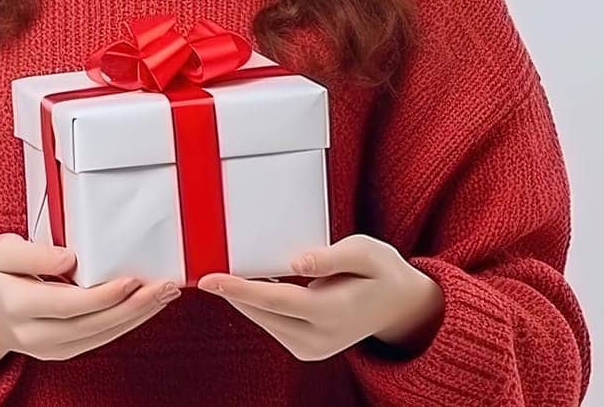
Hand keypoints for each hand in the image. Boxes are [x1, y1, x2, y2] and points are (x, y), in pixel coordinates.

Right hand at [0, 234, 179, 383]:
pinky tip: (146, 305)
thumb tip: (71, 257)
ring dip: (137, 316)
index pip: (67, 304)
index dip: (102, 296)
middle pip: (92, 325)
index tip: (131, 280)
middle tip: (165, 286)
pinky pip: (99, 339)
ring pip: (101, 336)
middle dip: (133, 307)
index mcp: (17, 305)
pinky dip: (125, 322)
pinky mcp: (63, 352)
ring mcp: (50, 348)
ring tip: (165, 293)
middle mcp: (35, 334)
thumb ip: (34, 252)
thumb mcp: (1, 251)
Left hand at [196, 234, 444, 361]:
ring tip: (222, 272)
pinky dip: (258, 305)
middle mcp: (320, 338)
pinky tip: (249, 285)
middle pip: (262, 313)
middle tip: (203, 267)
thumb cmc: (382, 272)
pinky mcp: (307, 350)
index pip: (276, 300)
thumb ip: (330, 257)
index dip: (240, 288)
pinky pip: (272, 324)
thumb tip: (296, 261)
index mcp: (333, 312)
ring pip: (264, 320)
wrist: (400, 306)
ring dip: (243, 298)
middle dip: (232, 292)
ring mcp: (313, 349)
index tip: (210, 279)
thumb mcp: (366, 252)